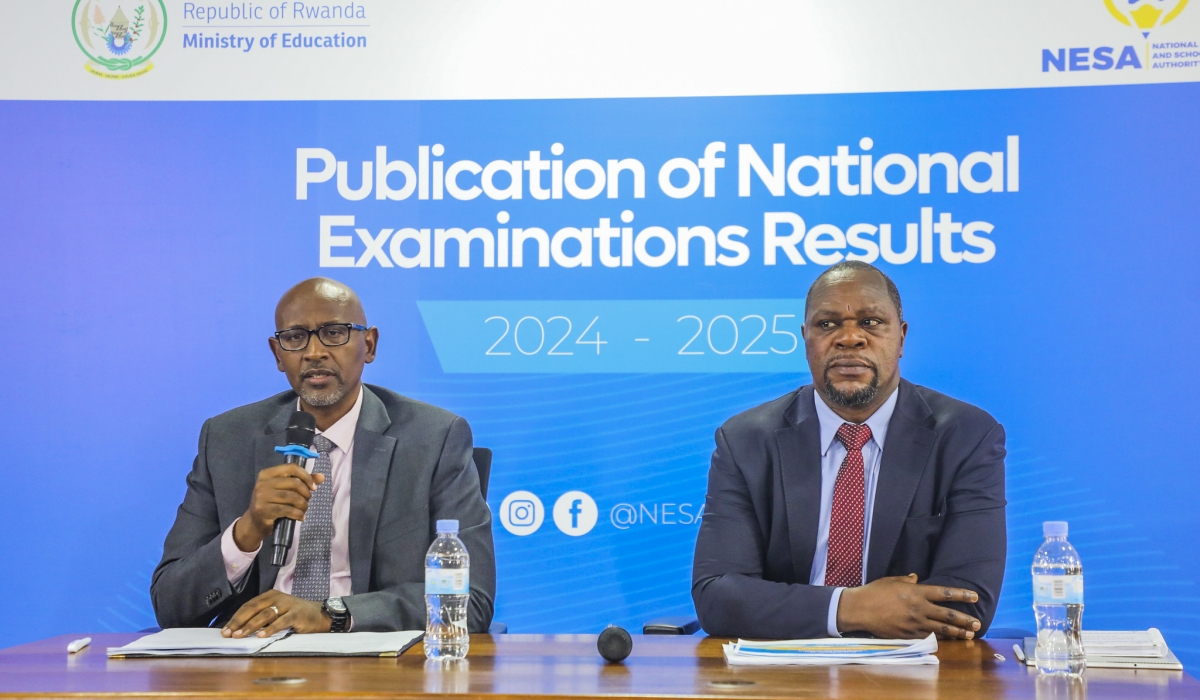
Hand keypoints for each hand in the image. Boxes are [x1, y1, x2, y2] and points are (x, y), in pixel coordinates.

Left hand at [221, 591, 330, 637]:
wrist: (320, 615)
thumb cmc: (295, 615)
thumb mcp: (277, 612)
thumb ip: (262, 617)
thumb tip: (240, 629)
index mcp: (270, 596)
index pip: (248, 605)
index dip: (236, 618)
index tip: (225, 630)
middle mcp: (277, 597)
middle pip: (253, 608)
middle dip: (239, 622)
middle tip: (229, 633)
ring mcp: (287, 604)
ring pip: (265, 614)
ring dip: (251, 626)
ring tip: (240, 635)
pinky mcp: (297, 613)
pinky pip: (281, 621)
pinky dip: (270, 629)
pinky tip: (261, 636)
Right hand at [232, 464, 325, 551]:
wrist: (254, 522)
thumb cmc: (272, 502)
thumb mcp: (284, 489)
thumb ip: (302, 481)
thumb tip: (321, 477)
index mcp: (267, 473)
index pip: (292, 468)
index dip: (306, 476)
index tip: (313, 487)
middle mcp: (263, 483)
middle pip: (294, 483)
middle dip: (306, 493)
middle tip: (307, 500)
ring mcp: (262, 496)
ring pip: (292, 497)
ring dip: (303, 505)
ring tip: (304, 509)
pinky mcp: (263, 510)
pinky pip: (287, 510)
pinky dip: (298, 514)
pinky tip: (300, 517)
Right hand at [835, 574, 980, 638]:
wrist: (860, 609)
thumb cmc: (874, 592)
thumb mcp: (891, 581)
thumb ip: (906, 580)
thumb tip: (916, 578)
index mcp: (915, 592)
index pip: (944, 593)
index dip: (961, 595)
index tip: (974, 597)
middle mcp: (919, 608)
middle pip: (947, 615)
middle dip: (964, 619)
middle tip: (977, 623)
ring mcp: (914, 623)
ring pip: (940, 629)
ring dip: (956, 632)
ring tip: (969, 635)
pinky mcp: (908, 634)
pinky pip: (926, 636)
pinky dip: (937, 637)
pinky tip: (946, 639)